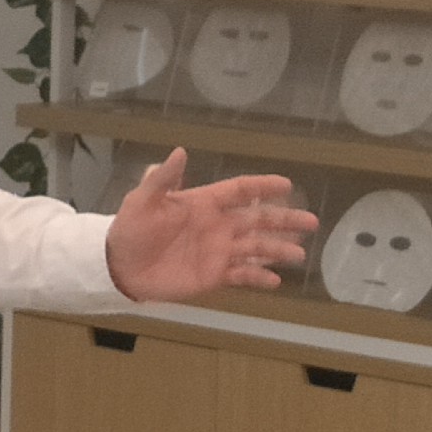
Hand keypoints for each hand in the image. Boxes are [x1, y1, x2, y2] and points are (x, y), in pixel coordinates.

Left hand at [105, 148, 316, 302]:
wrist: (119, 265)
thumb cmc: (131, 228)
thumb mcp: (142, 200)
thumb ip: (162, 179)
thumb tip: (180, 151)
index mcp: (203, 203)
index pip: (239, 191)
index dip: (262, 186)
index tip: (287, 184)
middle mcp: (217, 226)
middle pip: (258, 220)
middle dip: (284, 220)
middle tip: (312, 221)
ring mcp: (218, 252)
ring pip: (255, 248)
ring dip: (277, 250)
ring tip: (299, 254)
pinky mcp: (213, 276)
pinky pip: (241, 276)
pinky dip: (258, 278)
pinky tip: (275, 280)